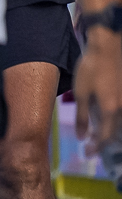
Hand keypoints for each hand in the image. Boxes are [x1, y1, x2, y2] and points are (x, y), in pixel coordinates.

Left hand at [75, 26, 121, 145]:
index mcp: (111, 110)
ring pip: (121, 122)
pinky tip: (105, 115)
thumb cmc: (92, 68)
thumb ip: (82, 117)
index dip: (97, 147)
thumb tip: (82, 136)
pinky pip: (121, 111)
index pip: (106, 137)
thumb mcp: (81, 94)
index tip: (87, 153)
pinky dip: (114, 118)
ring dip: (110, 130)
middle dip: (103, 141)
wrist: (108, 46)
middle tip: (90, 145)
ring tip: (97, 132)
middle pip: (116, 132)